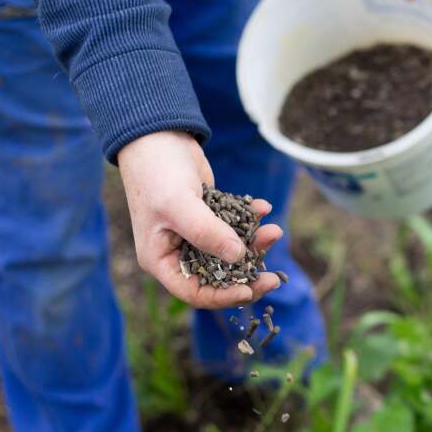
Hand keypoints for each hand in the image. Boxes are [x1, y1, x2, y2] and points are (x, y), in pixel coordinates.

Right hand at [117, 130, 282, 307]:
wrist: (156, 135)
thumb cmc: (156, 172)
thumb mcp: (180, 204)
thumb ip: (207, 233)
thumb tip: (239, 257)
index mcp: (162, 260)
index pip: (195, 291)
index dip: (223, 296)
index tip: (250, 291)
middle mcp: (178, 251)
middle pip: (218, 277)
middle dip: (247, 275)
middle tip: (275, 277)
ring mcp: (195, 234)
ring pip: (231, 252)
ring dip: (254, 243)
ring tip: (274, 229)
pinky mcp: (209, 215)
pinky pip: (235, 226)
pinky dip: (249, 220)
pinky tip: (263, 207)